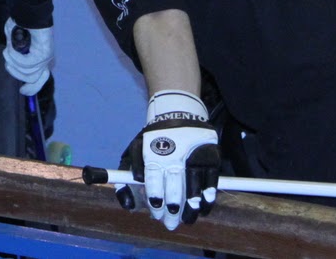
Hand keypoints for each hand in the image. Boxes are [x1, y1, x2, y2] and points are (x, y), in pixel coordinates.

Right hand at [2, 19, 53, 95]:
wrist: (29, 11)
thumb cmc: (22, 24)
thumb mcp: (15, 42)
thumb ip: (14, 54)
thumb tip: (11, 65)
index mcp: (39, 60)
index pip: (40, 81)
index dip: (31, 89)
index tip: (21, 91)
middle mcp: (44, 60)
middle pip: (33, 81)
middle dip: (17, 74)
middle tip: (8, 63)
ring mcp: (45, 57)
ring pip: (27, 72)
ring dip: (13, 63)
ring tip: (7, 51)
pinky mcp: (44, 53)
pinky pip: (27, 63)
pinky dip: (16, 57)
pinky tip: (11, 49)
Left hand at [118, 90, 219, 231]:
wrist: (177, 112)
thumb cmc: (153, 140)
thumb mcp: (133, 152)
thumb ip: (124, 179)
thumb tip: (128, 206)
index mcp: (152, 152)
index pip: (153, 181)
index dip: (155, 200)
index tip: (156, 213)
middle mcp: (174, 154)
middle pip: (174, 188)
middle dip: (172, 210)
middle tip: (169, 223)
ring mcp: (194, 155)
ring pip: (194, 188)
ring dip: (191, 208)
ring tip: (187, 220)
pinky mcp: (211, 155)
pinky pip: (211, 182)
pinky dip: (208, 198)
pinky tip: (203, 208)